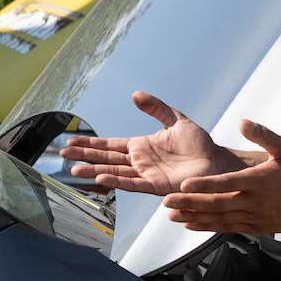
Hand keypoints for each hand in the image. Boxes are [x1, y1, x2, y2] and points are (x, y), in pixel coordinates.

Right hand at [60, 91, 248, 194]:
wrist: (217, 162)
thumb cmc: (200, 145)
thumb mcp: (175, 119)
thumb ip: (156, 108)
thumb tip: (135, 94)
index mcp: (142, 146)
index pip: (110, 144)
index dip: (91, 143)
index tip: (72, 141)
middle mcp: (140, 162)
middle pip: (106, 158)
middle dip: (85, 156)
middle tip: (63, 155)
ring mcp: (146, 175)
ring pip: (114, 172)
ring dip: (94, 170)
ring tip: (74, 170)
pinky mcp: (156, 185)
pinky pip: (132, 184)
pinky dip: (116, 182)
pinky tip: (100, 179)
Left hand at [165, 120, 280, 232]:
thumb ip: (263, 135)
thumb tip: (243, 122)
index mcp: (259, 181)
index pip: (226, 183)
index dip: (204, 184)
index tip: (184, 184)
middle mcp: (255, 202)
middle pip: (217, 204)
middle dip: (190, 203)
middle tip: (167, 201)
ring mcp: (255, 218)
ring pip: (219, 219)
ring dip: (194, 217)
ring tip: (172, 215)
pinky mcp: (256, 228)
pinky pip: (227, 229)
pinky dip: (208, 228)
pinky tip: (191, 224)